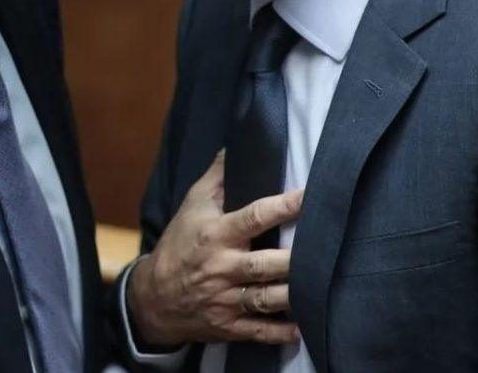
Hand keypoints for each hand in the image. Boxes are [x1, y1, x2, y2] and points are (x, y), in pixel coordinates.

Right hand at [127, 150, 302, 346]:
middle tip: (324, 248)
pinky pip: (259, 330)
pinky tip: (302, 326)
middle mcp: (221, 267)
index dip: (283, 206)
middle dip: (294, 259)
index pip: (253, 217)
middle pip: (265, 264)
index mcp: (215, 234)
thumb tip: (236, 146)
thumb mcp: (192, 205)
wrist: (153, 297)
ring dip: (294, 295)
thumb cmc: (178, 244)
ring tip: (320, 286)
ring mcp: (225, 299)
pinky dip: (281, 331)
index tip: (309, 196)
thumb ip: (217, 177)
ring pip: (266, 299)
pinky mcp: (228, 324)